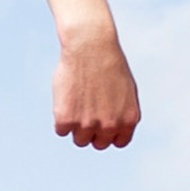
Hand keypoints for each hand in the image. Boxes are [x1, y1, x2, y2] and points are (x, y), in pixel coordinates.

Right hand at [52, 33, 140, 148]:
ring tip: (77, 102)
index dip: (109, 132)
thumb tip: (113, 131)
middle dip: (93, 131)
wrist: (90, 47)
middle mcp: (110, 126)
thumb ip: (122, 114)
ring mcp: (87, 125)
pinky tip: (67, 97)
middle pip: (98, 144)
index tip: (102, 122)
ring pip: (79, 140)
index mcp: (128, 121)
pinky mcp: (66, 120)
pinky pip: (61, 130)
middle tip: (87, 110)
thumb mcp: (126, 91)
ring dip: (76, 125)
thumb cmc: (108, 64)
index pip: (118, 142)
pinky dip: (61, 117)